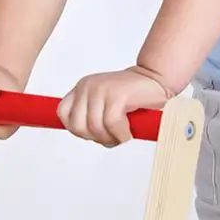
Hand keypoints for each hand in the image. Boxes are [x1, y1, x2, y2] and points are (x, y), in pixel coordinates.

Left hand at [57, 67, 172, 146]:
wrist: (156, 80)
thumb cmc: (134, 98)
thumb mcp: (105, 106)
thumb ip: (91, 117)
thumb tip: (85, 136)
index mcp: (82, 88)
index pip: (63, 113)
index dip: (78, 130)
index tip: (95, 133)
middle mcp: (87, 86)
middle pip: (77, 126)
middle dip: (95, 138)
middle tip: (112, 137)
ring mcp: (101, 89)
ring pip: (95, 128)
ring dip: (111, 139)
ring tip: (123, 135)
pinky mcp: (116, 94)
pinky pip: (112, 124)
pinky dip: (121, 135)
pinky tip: (129, 133)